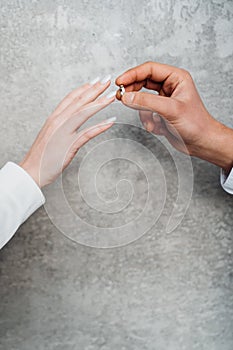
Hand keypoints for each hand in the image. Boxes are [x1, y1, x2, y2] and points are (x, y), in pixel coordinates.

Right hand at [20, 76, 115, 187]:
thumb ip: (61, 125)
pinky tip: (111, 121)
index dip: (84, 88)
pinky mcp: (69, 145)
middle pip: (79, 102)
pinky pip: (87, 133)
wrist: (32, 170)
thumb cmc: (42, 155)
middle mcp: (58, 121)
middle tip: (107, 80)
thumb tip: (71, 121)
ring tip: (112, 96)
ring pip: (84, 113)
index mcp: (54, 118)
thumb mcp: (51, 135)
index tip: (95, 81)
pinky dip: (100, 126)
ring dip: (99, 103)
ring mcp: (64, 132)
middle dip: (95, 89)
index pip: (71, 98)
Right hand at [116, 62, 232, 171]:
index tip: (119, 82)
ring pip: (142, 100)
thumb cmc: (196, 124)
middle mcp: (169, 86)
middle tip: (121, 97)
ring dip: (143, 112)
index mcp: (176, 78)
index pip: (149, 69)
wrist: (201, 143)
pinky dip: (148, 121)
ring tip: (151, 121)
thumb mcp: (170, 110)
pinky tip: (158, 128)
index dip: (132, 74)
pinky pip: (145, 112)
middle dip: (133, 92)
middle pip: (142, 82)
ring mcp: (164, 100)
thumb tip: (127, 97)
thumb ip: (146, 102)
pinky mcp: (160, 112)